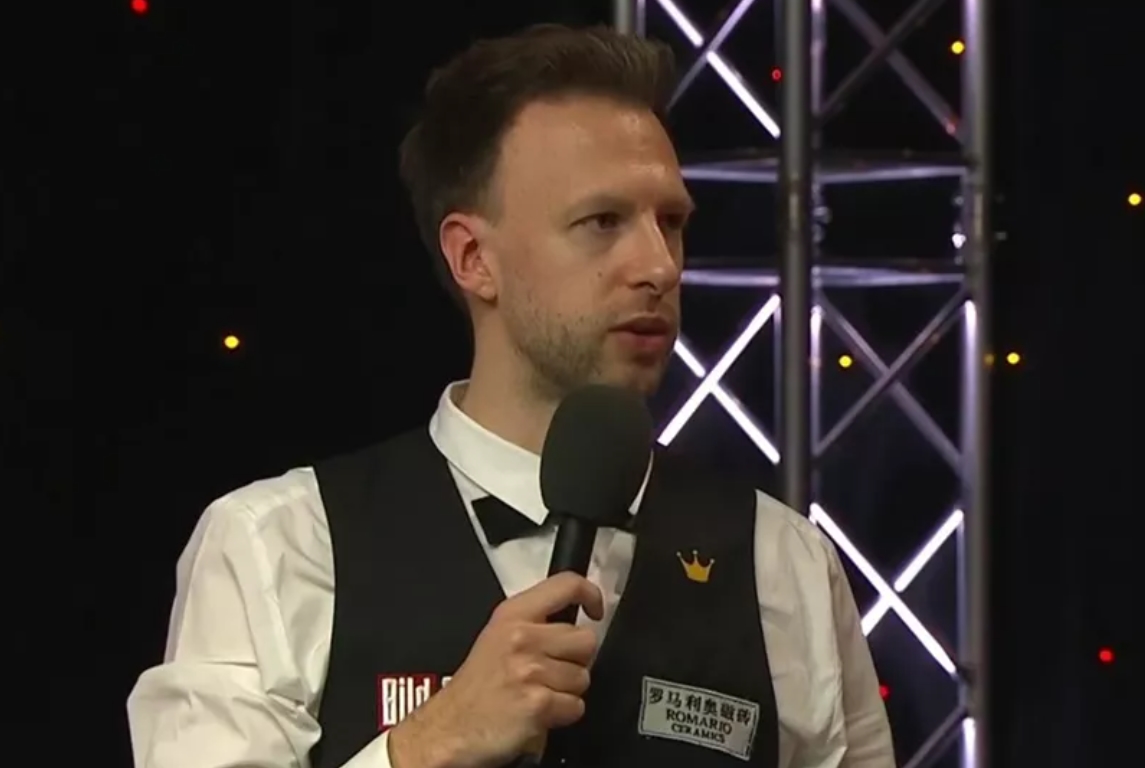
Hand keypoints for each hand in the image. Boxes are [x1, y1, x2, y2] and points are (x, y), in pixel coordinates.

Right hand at [387, 571, 603, 767]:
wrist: (449, 728)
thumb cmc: (475, 688)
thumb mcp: (497, 637)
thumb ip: (534, 623)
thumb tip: (576, 619)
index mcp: (513, 615)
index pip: (566, 585)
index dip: (590, 594)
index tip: (594, 609)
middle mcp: (521, 637)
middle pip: (586, 640)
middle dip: (575, 661)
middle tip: (548, 672)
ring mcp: (530, 669)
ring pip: (583, 677)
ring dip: (567, 691)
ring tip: (537, 693)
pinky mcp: (538, 702)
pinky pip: (576, 706)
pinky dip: (562, 715)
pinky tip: (537, 712)